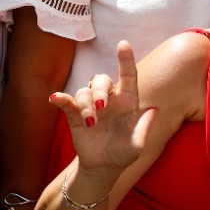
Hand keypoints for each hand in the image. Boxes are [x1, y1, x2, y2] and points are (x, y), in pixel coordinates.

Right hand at [50, 41, 154, 174]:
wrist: (104, 166)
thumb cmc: (124, 153)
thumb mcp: (137, 145)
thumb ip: (144, 128)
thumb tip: (154, 110)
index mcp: (128, 101)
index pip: (128, 76)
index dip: (126, 60)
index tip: (123, 43)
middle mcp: (110, 99)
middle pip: (102, 80)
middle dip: (100, 90)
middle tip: (101, 107)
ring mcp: (92, 106)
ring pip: (84, 91)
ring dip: (86, 104)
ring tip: (91, 122)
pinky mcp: (75, 115)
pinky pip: (67, 101)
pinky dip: (61, 99)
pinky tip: (56, 99)